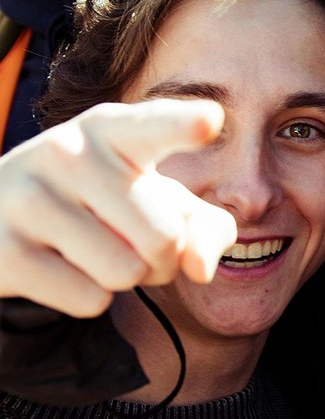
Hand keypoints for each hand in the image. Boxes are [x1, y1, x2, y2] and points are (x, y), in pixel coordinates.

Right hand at [0, 99, 235, 316]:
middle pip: (163, 237)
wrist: (1, 217)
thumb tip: (200, 268)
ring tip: (90, 250)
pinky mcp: (6, 251)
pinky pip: (90, 299)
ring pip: (126, 273)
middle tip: (126, 241)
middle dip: (160, 260)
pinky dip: (88, 298)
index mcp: (112, 130)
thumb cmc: (102, 206)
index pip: (152, 127)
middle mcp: (66, 152)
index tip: (210, 119)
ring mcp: (28, 198)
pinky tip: (60, 267)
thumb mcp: (158, 201)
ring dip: (122, 280)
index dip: (183, 125)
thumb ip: (203, 227)